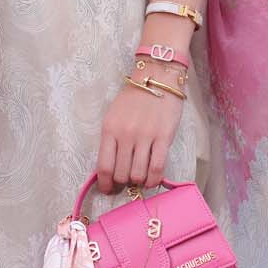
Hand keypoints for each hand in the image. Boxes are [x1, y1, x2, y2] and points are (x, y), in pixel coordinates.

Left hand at [95, 80, 184, 196]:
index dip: (106, 184)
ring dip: (139, 182)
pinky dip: (154, 179)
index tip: (109, 190)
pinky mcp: (163, 137)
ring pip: (138, 174)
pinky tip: (153, 180)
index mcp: (109, 129)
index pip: (103, 166)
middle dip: (123, 184)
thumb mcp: (113, 116)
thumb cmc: (134, 98)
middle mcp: (125, 134)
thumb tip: (109, 168)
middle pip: (121, 174)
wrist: (157, 77)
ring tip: (140, 179)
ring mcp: (145, 136)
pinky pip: (157, 168)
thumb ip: (111, 140)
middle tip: (127, 182)